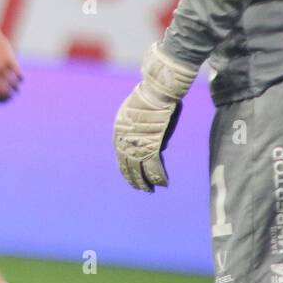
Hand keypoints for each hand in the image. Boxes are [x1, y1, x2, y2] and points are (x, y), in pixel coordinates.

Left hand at [0, 25, 21, 101]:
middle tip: (13, 95)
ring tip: (16, 87)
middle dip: (10, 96)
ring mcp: (1, 67)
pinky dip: (20, 78)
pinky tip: (20, 77)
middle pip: (4, 92)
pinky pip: (18, 75)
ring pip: (13, 84)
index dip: (1, 100)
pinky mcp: (9, 60)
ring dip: (16, 88)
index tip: (5, 99)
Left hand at [113, 42, 196, 191]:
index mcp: (118, 133)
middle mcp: (124, 141)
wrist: (155, 92)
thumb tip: (155, 147)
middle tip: (139, 188)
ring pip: (139, 169)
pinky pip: (155, 167)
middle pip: (126, 165)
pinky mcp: (152, 145)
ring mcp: (137, 144)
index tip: (130, 176)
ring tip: (149, 191)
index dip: (125, 168)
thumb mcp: (138, 116)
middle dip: (133, 178)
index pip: (120, 156)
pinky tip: (163, 184)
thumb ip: (142, 132)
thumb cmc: (149, 99)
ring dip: (145, 182)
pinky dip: (159, 176)